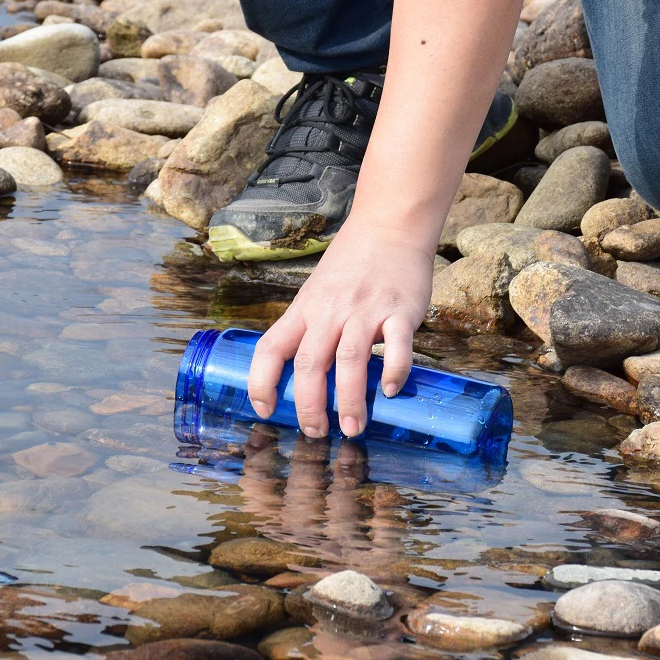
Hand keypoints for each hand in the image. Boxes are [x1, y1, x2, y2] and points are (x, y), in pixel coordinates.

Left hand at [248, 217, 433, 438]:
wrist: (388, 226)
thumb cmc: (351, 265)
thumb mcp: (317, 292)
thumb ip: (311, 327)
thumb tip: (304, 377)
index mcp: (304, 309)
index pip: (271, 347)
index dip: (260, 381)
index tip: (264, 409)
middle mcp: (330, 311)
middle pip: (309, 363)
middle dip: (309, 405)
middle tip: (316, 433)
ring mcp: (365, 310)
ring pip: (349, 360)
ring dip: (350, 400)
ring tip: (354, 428)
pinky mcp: (400, 310)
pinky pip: (396, 345)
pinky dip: (393, 370)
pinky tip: (391, 390)